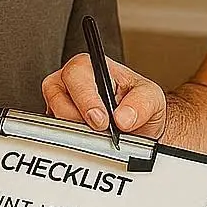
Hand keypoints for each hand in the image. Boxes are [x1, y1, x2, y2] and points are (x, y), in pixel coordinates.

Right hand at [42, 54, 164, 137]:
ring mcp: (61, 102)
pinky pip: (55, 133)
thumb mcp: (152, 97)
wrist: (141, 127)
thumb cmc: (140, 104)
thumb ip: (141, 103)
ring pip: (54, 116)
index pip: (76, 74)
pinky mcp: (58, 123)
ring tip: (100, 134)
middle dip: (80, 118)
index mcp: (93, 66)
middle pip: (57, 95)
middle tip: (101, 130)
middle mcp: (72, 82)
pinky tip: (91, 139)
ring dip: (77, 130)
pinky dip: (73, 140)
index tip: (101, 120)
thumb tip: (122, 117)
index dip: (86, 98)